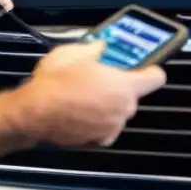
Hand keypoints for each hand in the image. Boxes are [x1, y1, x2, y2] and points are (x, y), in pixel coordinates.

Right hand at [15, 41, 165, 147]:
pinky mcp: (99, 141)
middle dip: (120, 85)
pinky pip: (105, 127)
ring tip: (83, 95)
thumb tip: (102, 48)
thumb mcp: (74, 52)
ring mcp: (112, 127)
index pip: (156, 76)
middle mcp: (124, 108)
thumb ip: (96, 49)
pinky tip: (79, 111)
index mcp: (125, 85)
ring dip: (107, 103)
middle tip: (99, 76)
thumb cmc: (56, 81)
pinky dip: (97, 121)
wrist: (34, 112)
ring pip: (117, 111)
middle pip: (133, 94)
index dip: (148, 69)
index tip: (137, 65)